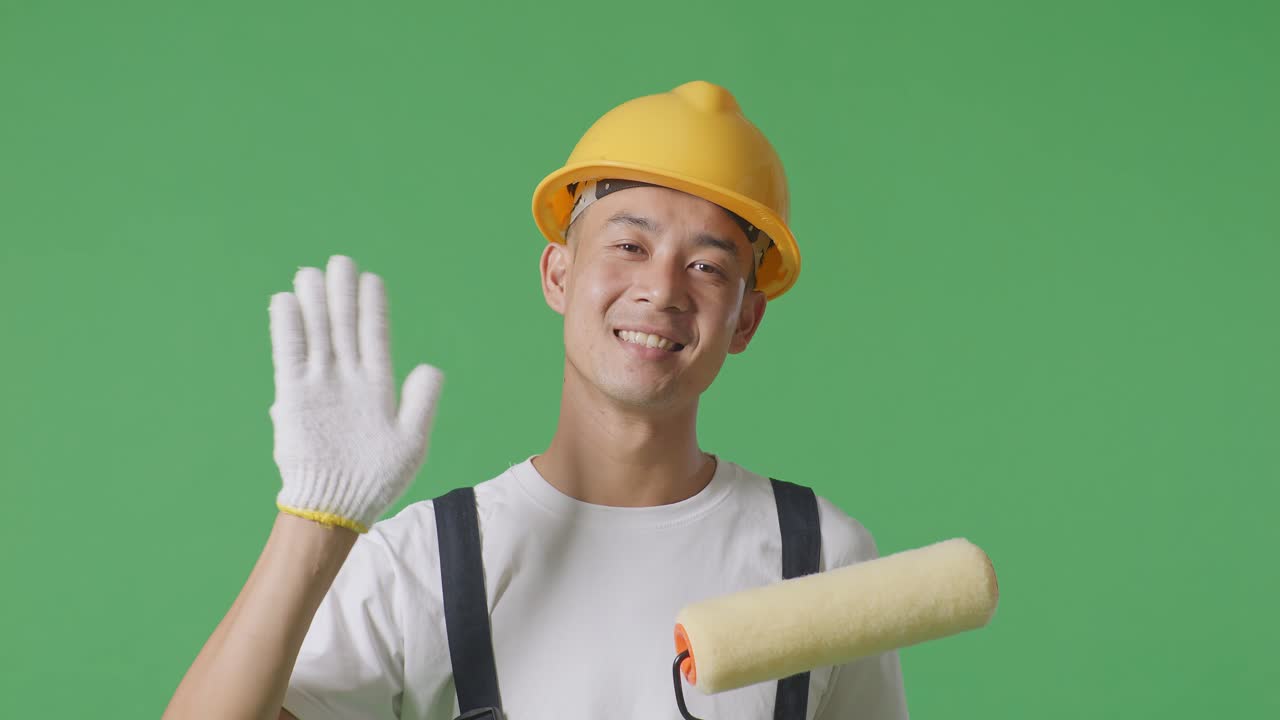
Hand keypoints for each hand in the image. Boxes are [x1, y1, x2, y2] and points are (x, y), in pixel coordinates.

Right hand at [268, 255, 443, 532]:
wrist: (338, 506)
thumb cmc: (379, 479)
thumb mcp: (412, 441)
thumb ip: (421, 401)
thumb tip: (430, 366)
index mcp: (377, 386)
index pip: (375, 336)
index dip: (373, 307)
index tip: (371, 279)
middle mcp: (347, 380)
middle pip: (344, 327)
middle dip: (342, 294)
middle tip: (340, 261)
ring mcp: (320, 386)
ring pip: (317, 335)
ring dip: (315, 304)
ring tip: (312, 273)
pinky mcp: (294, 398)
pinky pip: (289, 356)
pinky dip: (288, 329)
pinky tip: (286, 302)